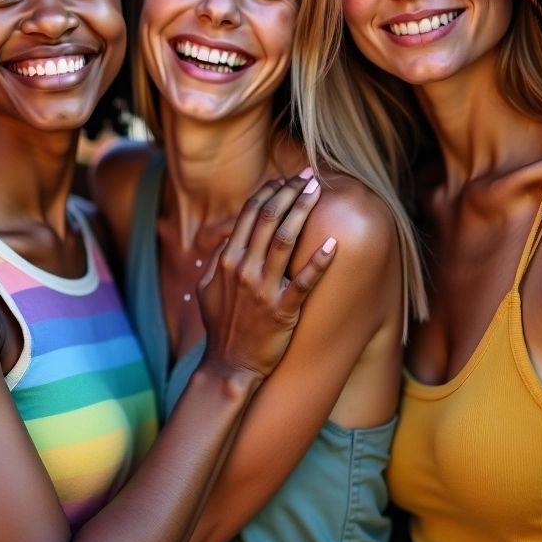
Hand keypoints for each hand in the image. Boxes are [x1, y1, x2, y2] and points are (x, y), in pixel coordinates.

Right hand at [197, 171, 335, 383]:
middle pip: (268, 218)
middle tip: (308, 176)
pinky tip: (333, 243)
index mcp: (227, 259)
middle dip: (289, 192)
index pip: (250, 214)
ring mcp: (263, 289)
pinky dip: (318, 261)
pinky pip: (304, 282)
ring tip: (317, 192)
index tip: (285, 179)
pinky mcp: (282, 310)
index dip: (269, 191)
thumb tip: (230, 234)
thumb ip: (220, 257)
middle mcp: (244, 269)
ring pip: (285, 240)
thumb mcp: (208, 286)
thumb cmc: (220, 324)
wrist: (229, 364)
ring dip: (302, 212)